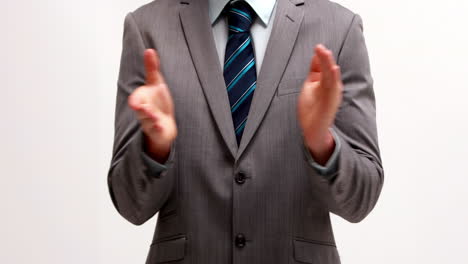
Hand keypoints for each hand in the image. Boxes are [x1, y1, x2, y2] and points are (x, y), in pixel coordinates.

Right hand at [128, 49, 176, 162]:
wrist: (165, 123)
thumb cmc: (159, 102)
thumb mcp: (156, 83)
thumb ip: (152, 68)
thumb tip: (149, 50)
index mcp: (142, 100)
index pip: (136, 99)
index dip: (136, 100)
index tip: (134, 102)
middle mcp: (144, 112)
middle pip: (141, 111)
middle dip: (142, 110)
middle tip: (143, 107)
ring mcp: (150, 123)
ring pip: (147, 121)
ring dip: (150, 118)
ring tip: (155, 116)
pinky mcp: (157, 132)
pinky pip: (156, 132)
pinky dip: (157, 129)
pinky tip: (161, 126)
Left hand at [297, 44, 342, 164]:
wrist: (312, 129)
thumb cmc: (312, 108)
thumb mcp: (310, 85)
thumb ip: (314, 71)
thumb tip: (316, 56)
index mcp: (325, 82)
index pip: (324, 67)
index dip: (321, 57)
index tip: (318, 47)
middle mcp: (330, 87)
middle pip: (328, 69)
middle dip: (325, 58)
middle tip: (320, 47)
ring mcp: (332, 94)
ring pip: (331, 76)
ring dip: (329, 64)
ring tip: (326, 53)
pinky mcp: (331, 102)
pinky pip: (334, 89)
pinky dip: (334, 79)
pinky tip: (334, 70)